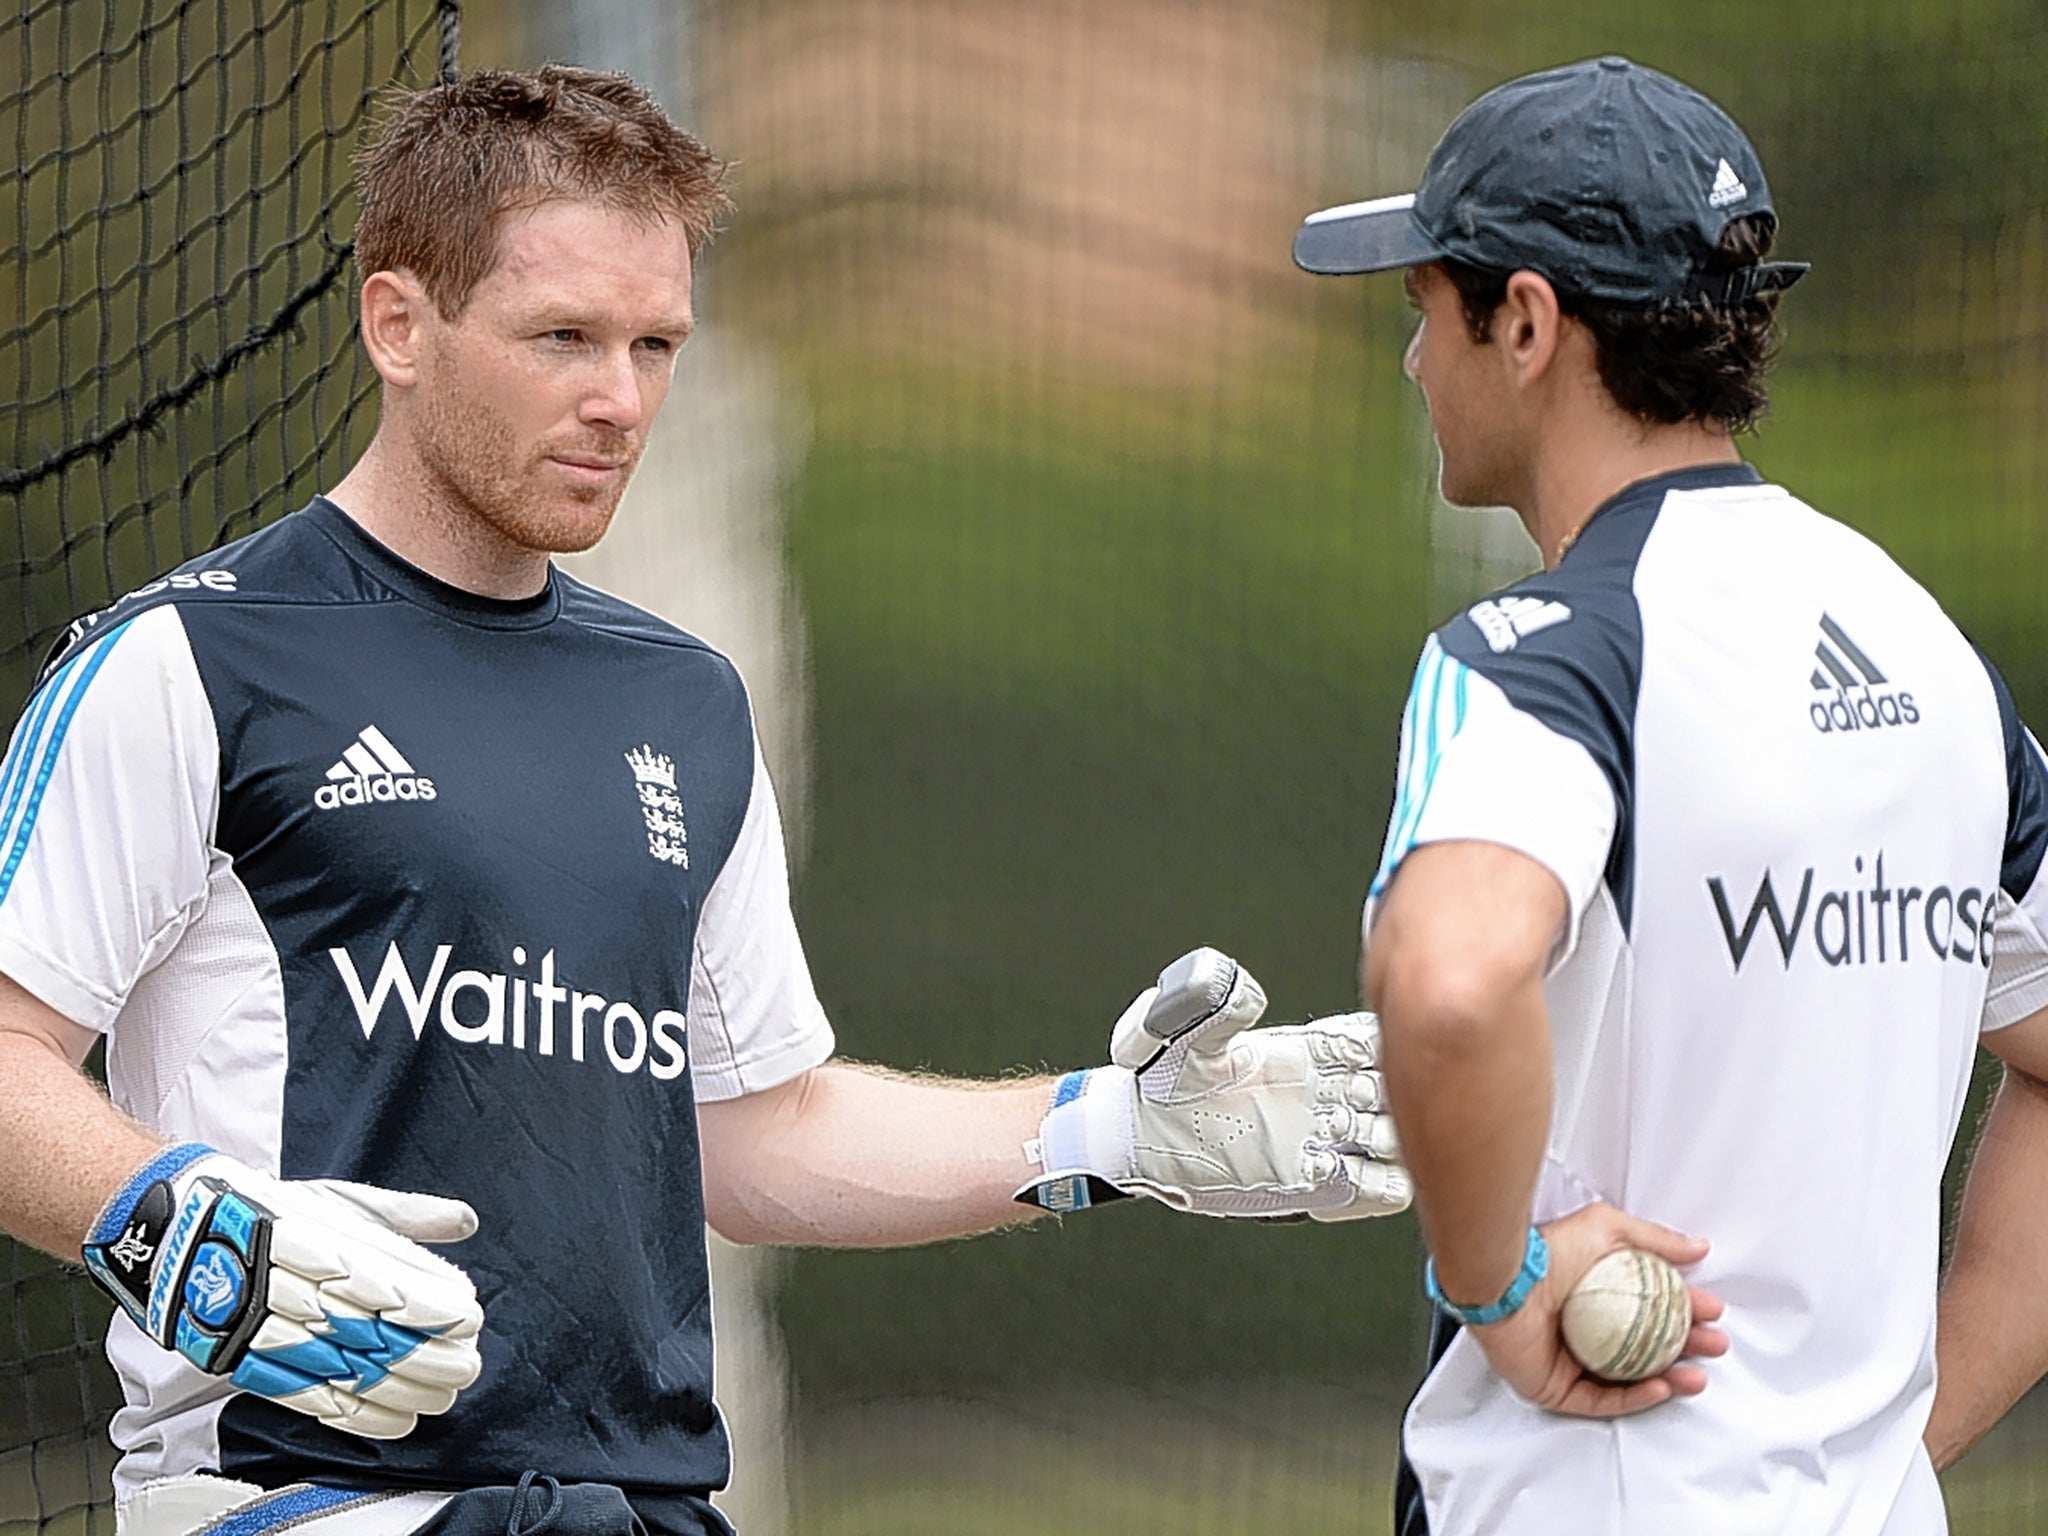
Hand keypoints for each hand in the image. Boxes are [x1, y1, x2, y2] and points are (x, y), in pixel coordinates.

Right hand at [82, 1144, 484, 1438]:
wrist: (176, 1231)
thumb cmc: (269, 1210)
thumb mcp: (340, 1200)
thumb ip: (405, 1214)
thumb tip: (465, 1220)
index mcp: (314, 1240)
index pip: (381, 1282)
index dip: (426, 1308)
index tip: (467, 1317)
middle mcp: (289, 1288)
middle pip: (366, 1332)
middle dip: (424, 1356)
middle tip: (467, 1365)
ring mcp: (264, 1329)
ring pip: (341, 1370)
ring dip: (398, 1390)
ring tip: (442, 1396)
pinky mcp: (247, 1362)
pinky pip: (306, 1397)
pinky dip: (356, 1415)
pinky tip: (397, 1420)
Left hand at [1017, 947, 1410, 1218]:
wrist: (1141, 1140)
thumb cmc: (1158, 1083)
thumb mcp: (1175, 1034)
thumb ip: (1206, 1005)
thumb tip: (1235, 983)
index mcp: (1302, 1053)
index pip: (1370, 1040)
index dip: (1378, 1044)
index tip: (1366, 1052)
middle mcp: (1322, 1095)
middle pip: (1395, 1089)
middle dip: (1387, 1093)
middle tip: (1350, 1099)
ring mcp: (1325, 1141)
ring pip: (1399, 1135)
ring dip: (1389, 1137)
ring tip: (1345, 1137)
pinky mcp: (1321, 1187)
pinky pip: (1385, 1188)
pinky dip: (1385, 1182)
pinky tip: (1345, 1173)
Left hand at [1466, 1202, 1726, 1416]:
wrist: (1506, 1280)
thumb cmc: (1546, 1252)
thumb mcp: (1607, 1229)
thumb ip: (1654, 1240)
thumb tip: (1696, 1247)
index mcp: (1595, 1294)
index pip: (1650, 1309)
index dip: (1685, 1311)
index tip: (1711, 1311)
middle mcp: (1584, 1328)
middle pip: (1645, 1347)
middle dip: (1686, 1348)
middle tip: (1713, 1343)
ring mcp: (1570, 1361)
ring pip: (1629, 1379)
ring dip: (1670, 1378)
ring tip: (1697, 1374)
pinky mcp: (1555, 1388)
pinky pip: (1603, 1401)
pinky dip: (1636, 1397)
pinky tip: (1662, 1386)